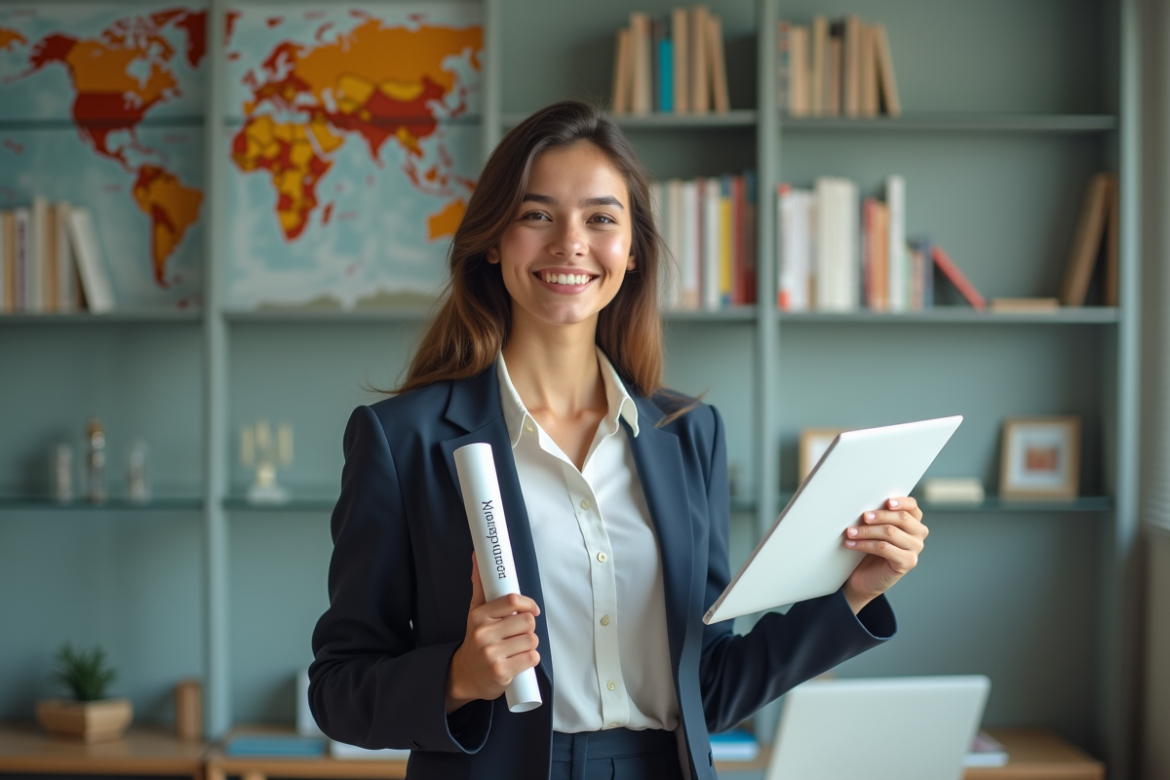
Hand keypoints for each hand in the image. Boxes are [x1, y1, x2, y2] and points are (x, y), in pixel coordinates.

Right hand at [446, 554, 540, 712]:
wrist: (464, 675)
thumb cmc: (475, 640)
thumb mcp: (475, 612)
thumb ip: (480, 585)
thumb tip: (477, 556)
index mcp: (479, 616)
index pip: (512, 601)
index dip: (528, 604)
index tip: (531, 609)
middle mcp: (483, 634)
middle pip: (527, 621)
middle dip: (528, 626)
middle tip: (519, 632)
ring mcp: (492, 655)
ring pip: (531, 640)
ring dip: (530, 644)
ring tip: (517, 647)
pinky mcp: (501, 672)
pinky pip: (531, 658)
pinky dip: (530, 659)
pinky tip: (518, 659)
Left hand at [842, 497, 926, 613]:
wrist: (866, 577)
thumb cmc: (870, 549)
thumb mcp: (876, 529)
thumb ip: (878, 517)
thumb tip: (867, 505)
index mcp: (913, 521)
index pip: (912, 506)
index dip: (901, 502)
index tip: (886, 502)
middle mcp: (919, 534)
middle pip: (902, 518)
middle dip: (880, 516)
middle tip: (863, 516)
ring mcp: (915, 549)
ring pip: (890, 532)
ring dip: (867, 531)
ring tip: (850, 532)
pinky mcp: (908, 562)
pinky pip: (884, 548)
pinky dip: (865, 544)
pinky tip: (852, 544)